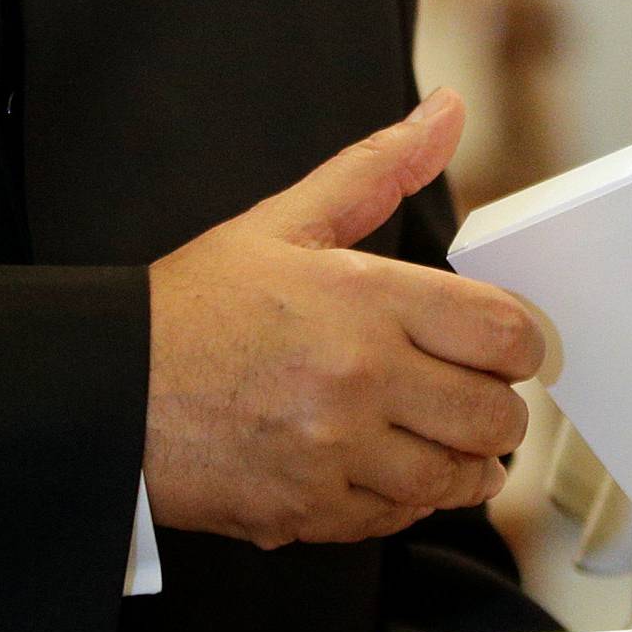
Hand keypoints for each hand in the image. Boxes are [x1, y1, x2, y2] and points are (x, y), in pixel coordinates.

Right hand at [145, 91, 544, 547]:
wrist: (112, 389)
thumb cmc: (195, 306)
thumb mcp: (285, 220)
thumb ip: (378, 168)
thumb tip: (446, 112)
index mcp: (364, 301)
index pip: (503, 333)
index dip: (518, 340)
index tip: (499, 341)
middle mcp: (360, 381)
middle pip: (495, 413)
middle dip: (498, 402)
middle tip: (472, 388)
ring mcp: (338, 455)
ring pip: (458, 478)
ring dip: (464, 458)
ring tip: (443, 434)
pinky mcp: (313, 512)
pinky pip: (401, 519)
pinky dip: (410, 499)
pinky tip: (390, 467)